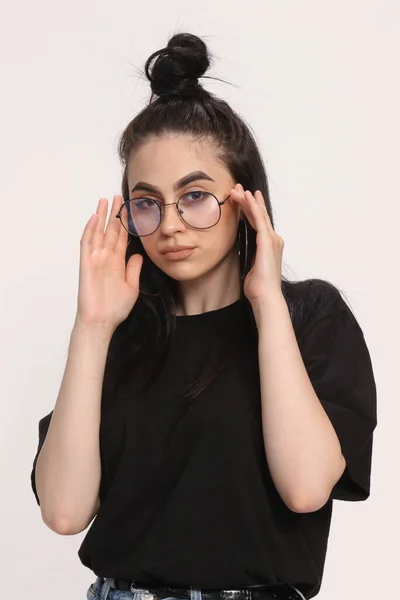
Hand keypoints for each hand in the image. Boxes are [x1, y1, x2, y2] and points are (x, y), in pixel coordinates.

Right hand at [75, 195, 142, 333]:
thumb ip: (134, 269)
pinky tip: (95, 217)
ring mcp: (96, 259)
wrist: (102, 321)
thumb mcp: (132, 286)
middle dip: (114, 214)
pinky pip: (87, 243)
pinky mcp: (87, 264)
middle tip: (118, 197)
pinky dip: (90, 230)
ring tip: (105, 200)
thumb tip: (138, 255)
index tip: (129, 210)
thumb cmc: (115, 308)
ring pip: (98, 232)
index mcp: (117, 263)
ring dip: (102, 217)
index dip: (125, 224)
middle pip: (110, 231)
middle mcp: (106, 258)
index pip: (121, 238)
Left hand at [229, 183, 283, 304]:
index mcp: (269, 245)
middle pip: (259, 215)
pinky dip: (253, 207)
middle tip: (239, 188)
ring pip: (258, 214)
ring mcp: (272, 239)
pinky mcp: (267, 241)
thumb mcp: (251, 266)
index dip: (251, 209)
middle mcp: (273, 239)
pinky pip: (260, 219)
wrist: (266, 295)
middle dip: (249, 200)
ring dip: (247, 201)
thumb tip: (244, 253)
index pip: (259, 222)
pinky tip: (247, 198)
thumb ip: (250, 256)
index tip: (243, 198)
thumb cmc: (258, 286)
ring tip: (237, 189)